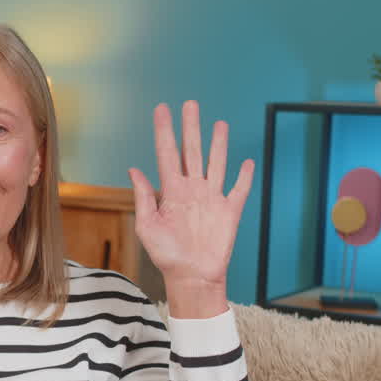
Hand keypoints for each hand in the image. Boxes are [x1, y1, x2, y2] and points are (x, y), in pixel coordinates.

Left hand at [128, 101, 253, 292]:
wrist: (191, 277)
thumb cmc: (166, 255)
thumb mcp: (147, 226)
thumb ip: (144, 196)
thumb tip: (134, 169)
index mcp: (171, 191)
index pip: (167, 153)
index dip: (164, 131)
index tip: (161, 109)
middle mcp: (192, 190)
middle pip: (193, 151)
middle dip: (191, 127)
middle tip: (190, 103)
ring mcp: (212, 198)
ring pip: (216, 163)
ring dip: (218, 144)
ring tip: (219, 123)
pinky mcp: (230, 211)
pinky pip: (240, 189)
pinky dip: (244, 176)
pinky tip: (247, 162)